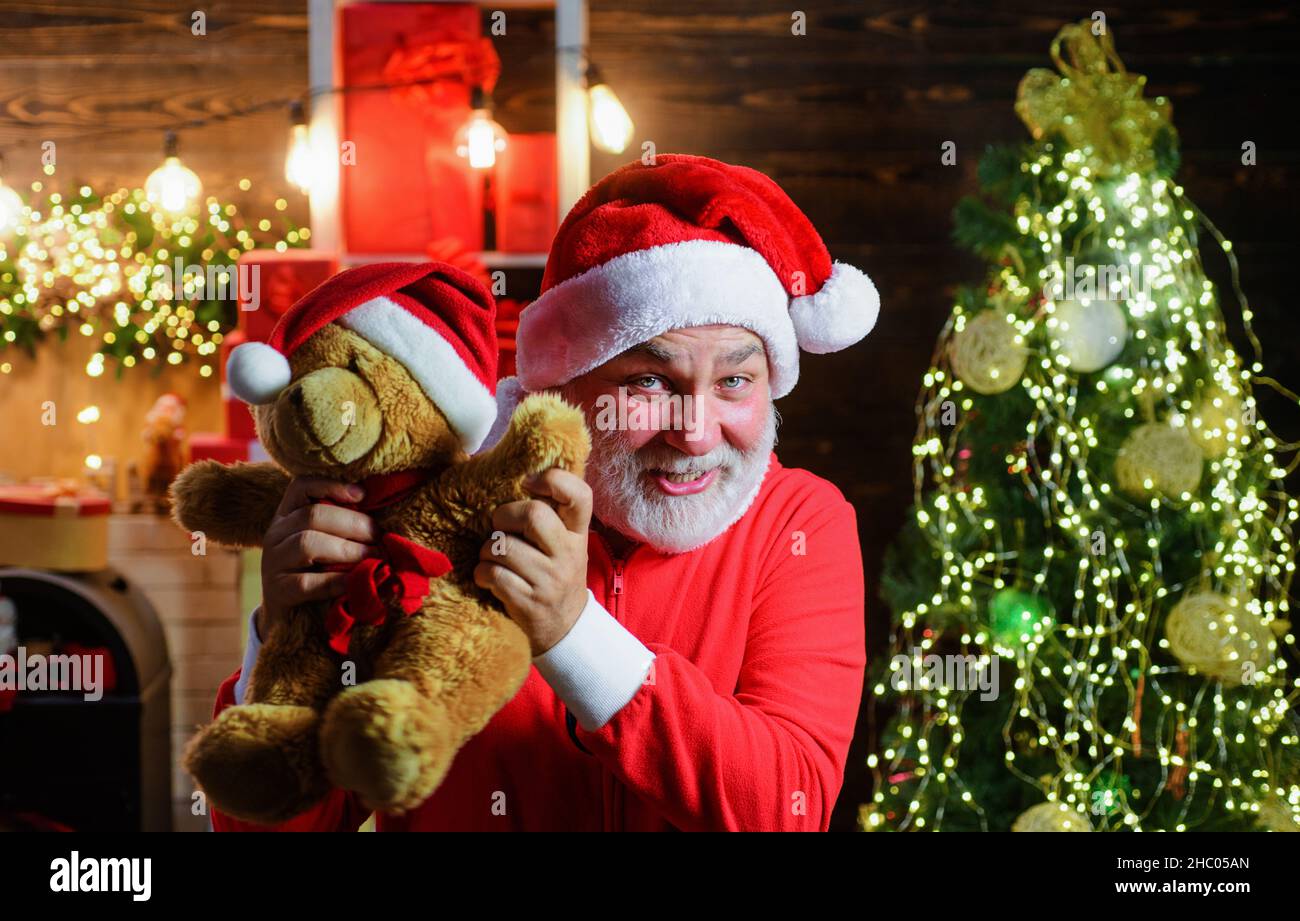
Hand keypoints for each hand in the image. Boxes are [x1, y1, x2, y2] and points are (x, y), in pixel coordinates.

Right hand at [257, 478, 376, 637]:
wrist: (288, 617)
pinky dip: (337, 580)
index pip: (301, 486)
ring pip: (308, 544)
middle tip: (380, 537)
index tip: (362, 495)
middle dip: (353, 524)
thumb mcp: (327, 543)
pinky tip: (356, 582)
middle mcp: (275, 533)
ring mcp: (273, 562)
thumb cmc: (318, 572)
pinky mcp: (277, 591)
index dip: (331, 485)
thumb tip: (382, 519)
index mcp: (288, 515)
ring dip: (348, 550)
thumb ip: (343, 527)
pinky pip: (307, 582)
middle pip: (312, 515)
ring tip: (374, 558)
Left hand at [475, 469, 591, 656]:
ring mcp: (550, 580)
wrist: (565, 628)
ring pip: (502, 547)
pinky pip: (491, 574)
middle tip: (499, 528)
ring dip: (486, 551)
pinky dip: (481, 574)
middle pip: (533, 515)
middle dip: (503, 516)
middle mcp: (568, 554)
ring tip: (493, 559)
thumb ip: (550, 514)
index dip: (554, 480)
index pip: (580, 495)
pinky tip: (488, 579)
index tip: (528, 482)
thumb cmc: (555, 574)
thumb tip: (518, 472)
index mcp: (577, 533)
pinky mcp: (529, 602)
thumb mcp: (564, 543)